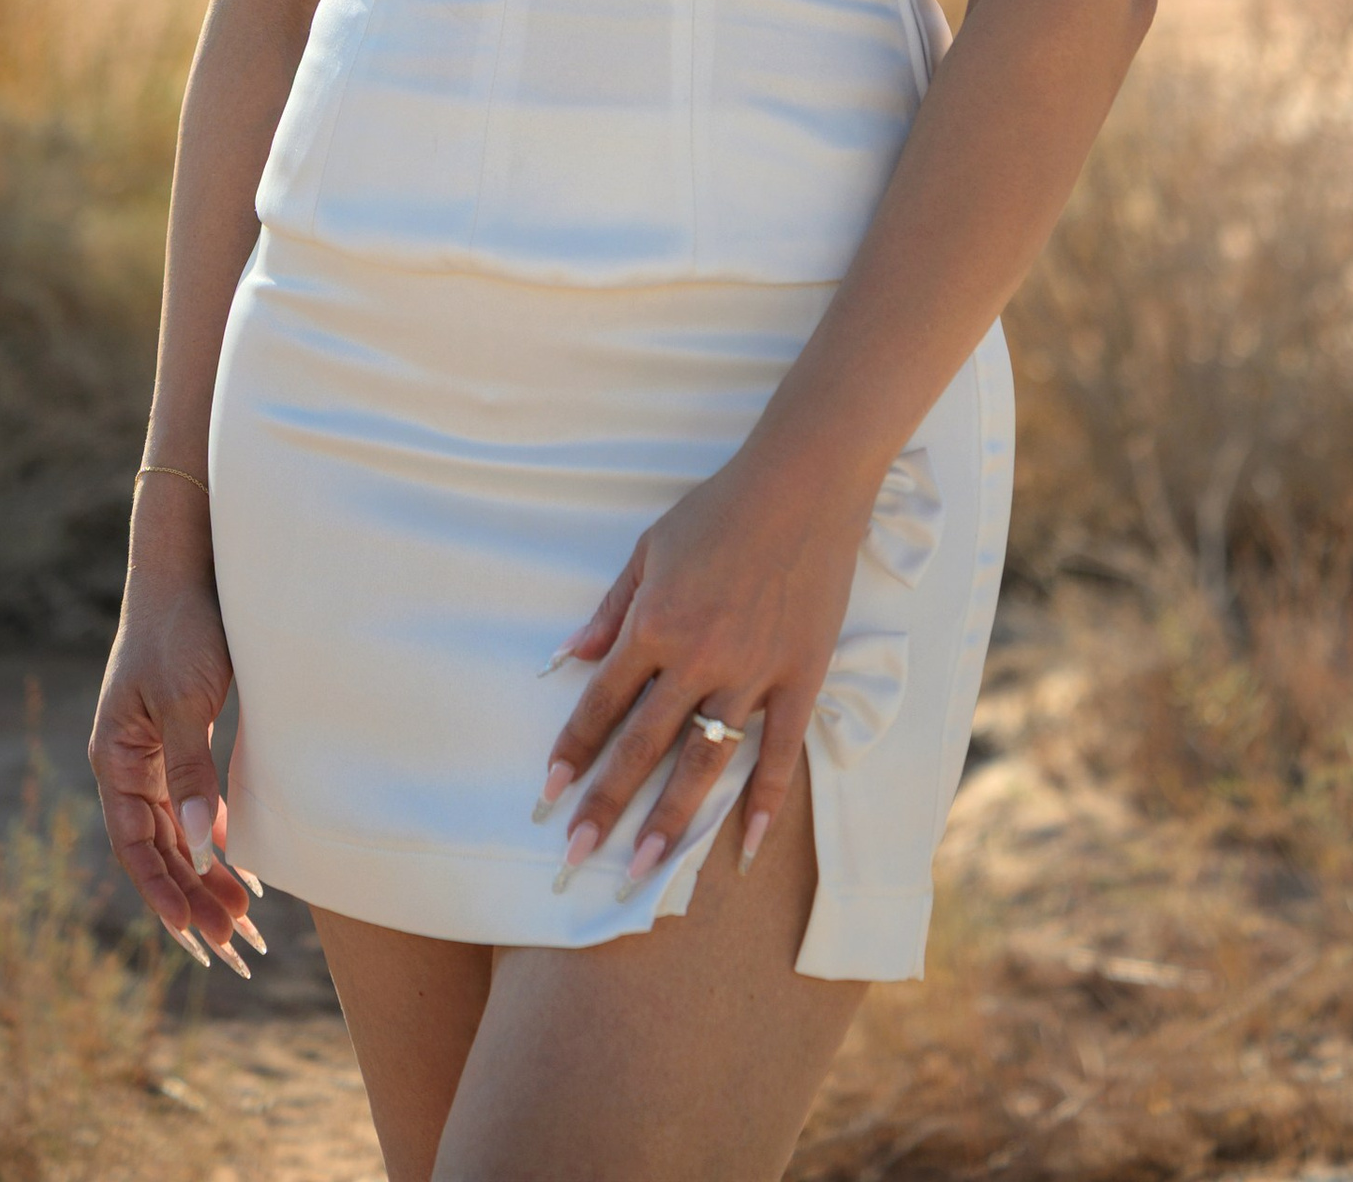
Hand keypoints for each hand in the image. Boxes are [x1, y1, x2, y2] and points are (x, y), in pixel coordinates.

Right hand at [88, 544, 266, 977]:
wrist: (188, 568)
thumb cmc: (182, 628)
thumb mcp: (187, 700)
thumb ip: (192, 771)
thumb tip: (202, 846)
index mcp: (115, 759)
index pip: (136, 848)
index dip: (165, 894)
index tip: (197, 935)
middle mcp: (128, 764)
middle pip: (158, 850)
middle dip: (193, 898)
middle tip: (235, 946)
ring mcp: (152, 753)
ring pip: (177, 833)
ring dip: (206, 875)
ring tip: (243, 920)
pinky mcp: (180, 739)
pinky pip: (192, 806)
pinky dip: (215, 838)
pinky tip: (243, 864)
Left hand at [531, 450, 866, 899]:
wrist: (803, 483)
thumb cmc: (720, 508)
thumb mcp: (650, 547)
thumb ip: (611, 609)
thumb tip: (568, 659)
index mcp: (655, 623)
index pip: (603, 702)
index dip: (574, 749)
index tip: (549, 792)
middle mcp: (697, 658)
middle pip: (643, 745)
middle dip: (605, 804)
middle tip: (577, 854)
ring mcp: (751, 673)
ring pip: (704, 763)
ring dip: (670, 820)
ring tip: (644, 869)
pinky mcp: (799, 678)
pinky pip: (780, 753)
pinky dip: (765, 802)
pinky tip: (746, 847)